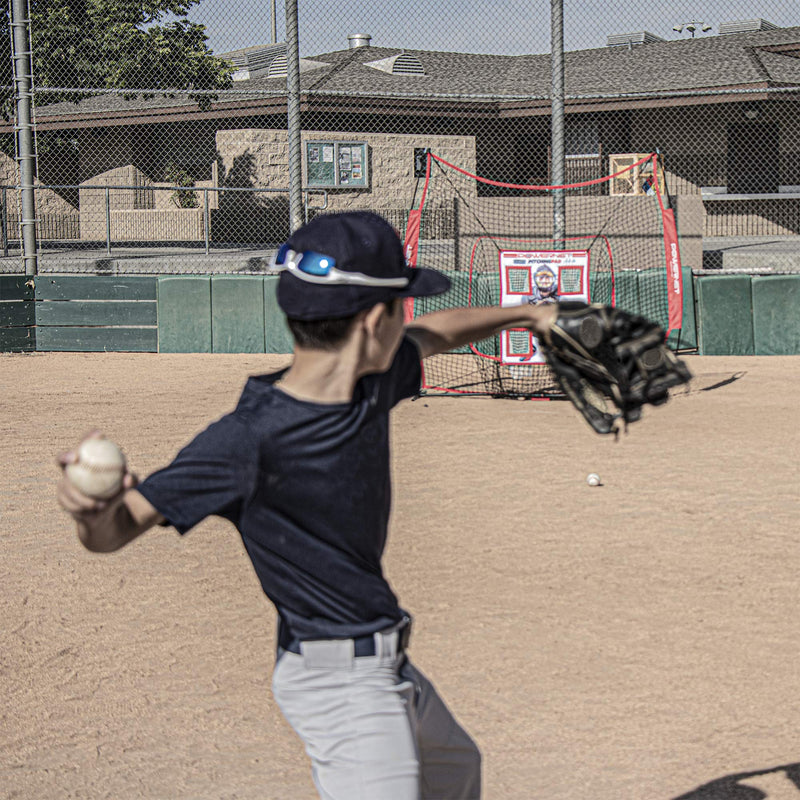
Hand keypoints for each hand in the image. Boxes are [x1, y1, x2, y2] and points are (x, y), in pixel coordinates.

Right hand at [57, 431, 138, 548]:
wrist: (106, 511)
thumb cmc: (118, 492)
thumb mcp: (127, 487)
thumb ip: (130, 481)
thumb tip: (128, 477)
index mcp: (88, 459)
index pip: (87, 443)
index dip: (90, 436)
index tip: (99, 435)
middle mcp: (72, 468)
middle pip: (62, 458)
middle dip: (65, 455)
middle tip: (76, 458)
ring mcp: (64, 482)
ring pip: (65, 485)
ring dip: (79, 495)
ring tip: (97, 504)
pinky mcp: (61, 496)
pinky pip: (66, 501)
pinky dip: (79, 507)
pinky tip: (91, 511)